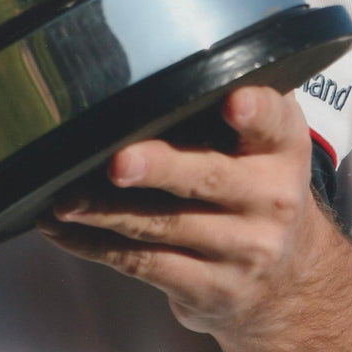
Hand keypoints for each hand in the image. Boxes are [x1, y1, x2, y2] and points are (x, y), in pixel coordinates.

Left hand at [39, 86, 339, 343]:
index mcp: (282, 147)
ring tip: (64, 198)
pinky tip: (63, 228)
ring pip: (162, 225)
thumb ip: (224, 99)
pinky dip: (95, 245)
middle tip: (118, 162)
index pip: (271, 122)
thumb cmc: (256, 186)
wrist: (288, 283)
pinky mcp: (208, 289)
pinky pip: (143, 264)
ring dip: (105, 211)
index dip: (254, 111)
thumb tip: (151, 62)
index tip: (232, 101)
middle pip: (208, 178)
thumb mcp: (264, 141)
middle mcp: (270, 199)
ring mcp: (241, 250)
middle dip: (159, 168)